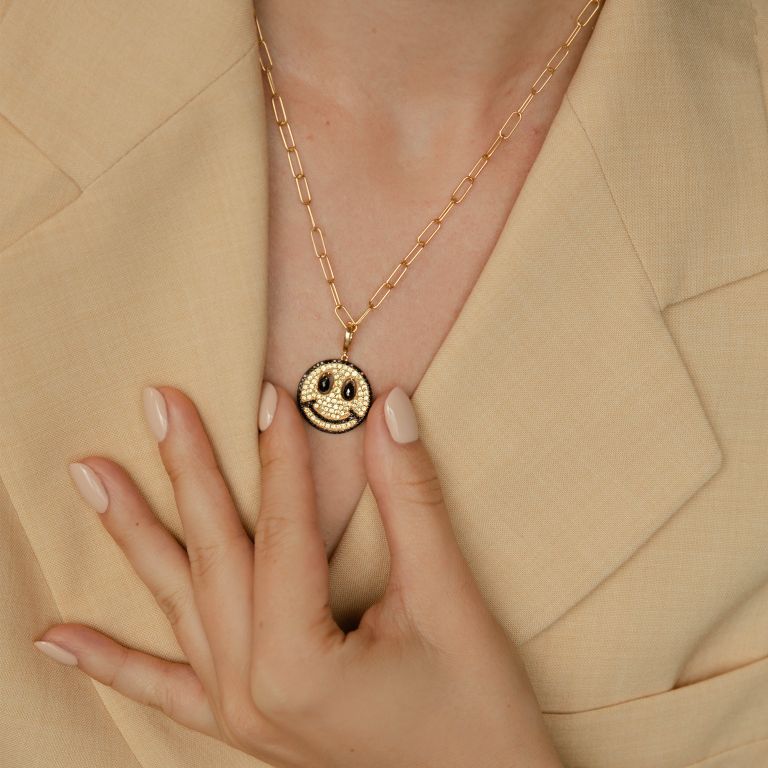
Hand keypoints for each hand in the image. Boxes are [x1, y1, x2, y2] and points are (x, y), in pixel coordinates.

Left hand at [37, 382, 561, 767]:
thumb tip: (387, 411)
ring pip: (179, 605)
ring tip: (91, 477)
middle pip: (214, 556)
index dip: (282, 456)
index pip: (283, 533)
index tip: (273, 392)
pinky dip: (112, 661)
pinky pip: (165, 686)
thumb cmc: (477, 710)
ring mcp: (240, 712)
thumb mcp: (448, 600)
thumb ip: (411, 501)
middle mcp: (252, 692)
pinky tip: (57, 639)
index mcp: (299, 665)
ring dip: (135, 536)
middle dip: (188, 470)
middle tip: (157, 403)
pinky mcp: (246, 722)